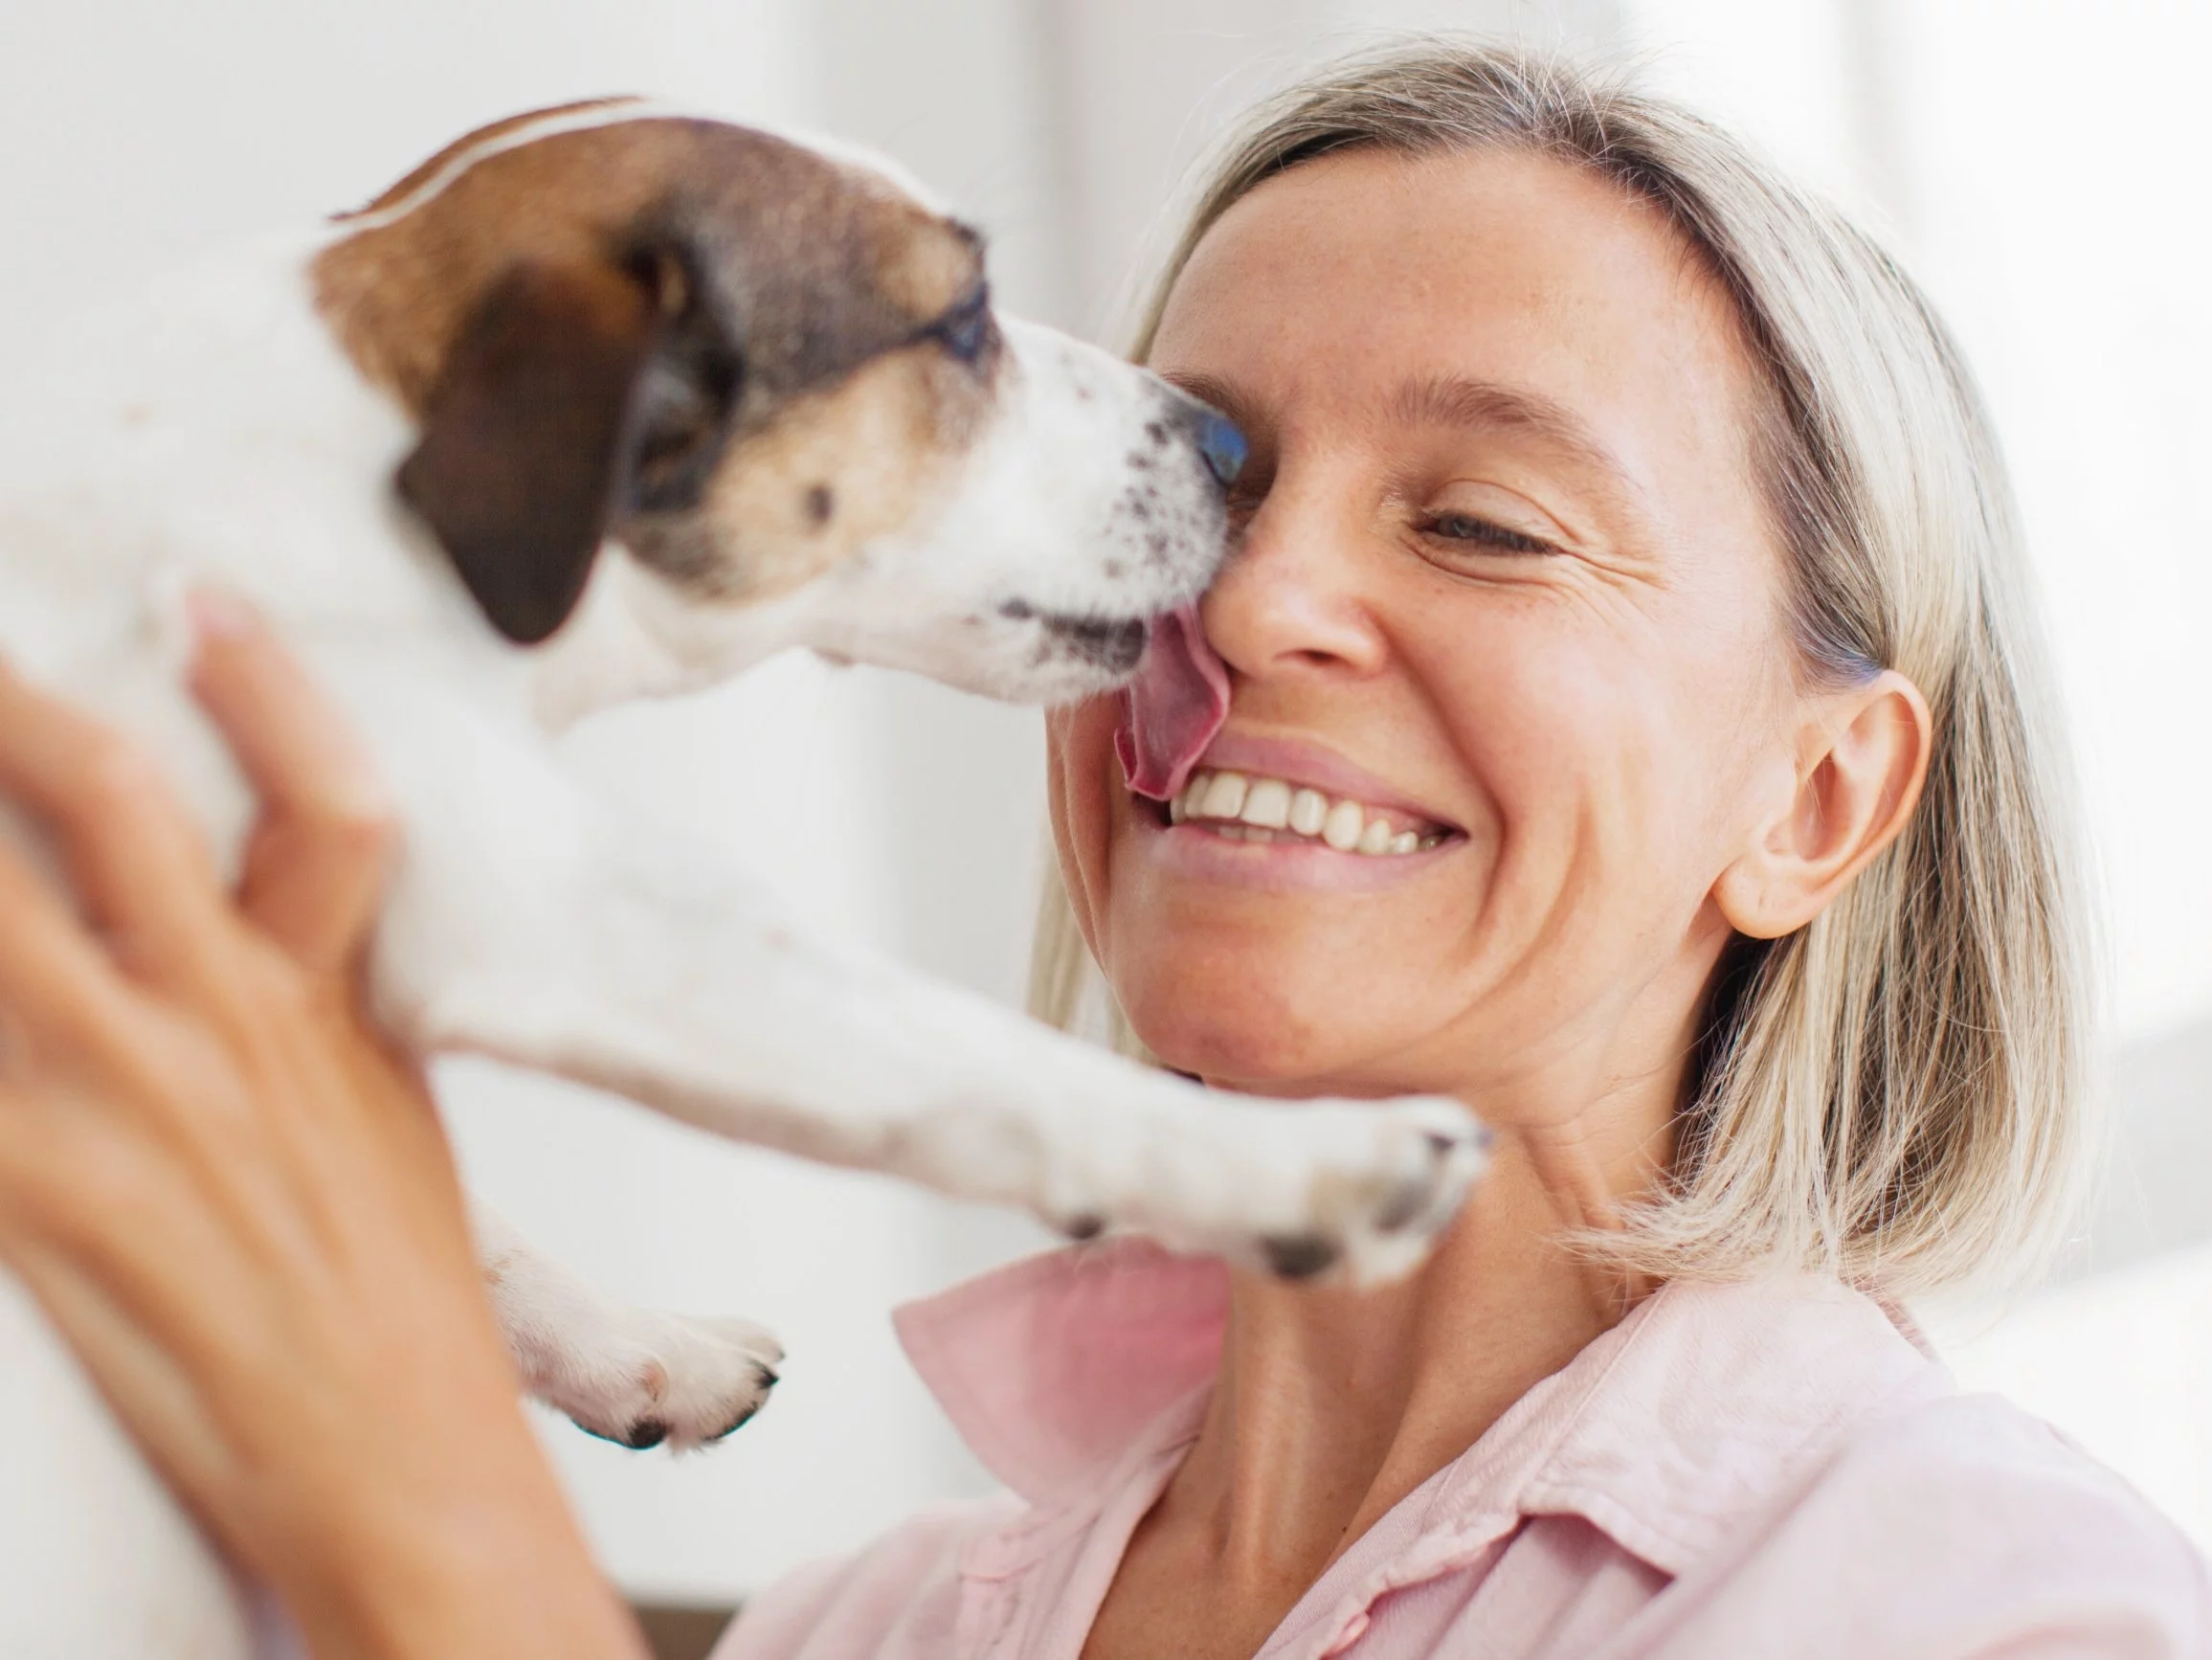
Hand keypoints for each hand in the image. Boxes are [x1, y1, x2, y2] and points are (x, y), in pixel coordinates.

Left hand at [0, 595, 645, 1659]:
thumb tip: (240, 924)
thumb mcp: (385, 1113)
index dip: (268, 684)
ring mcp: (118, 1111)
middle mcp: (226, 1031)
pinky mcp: (30, 1201)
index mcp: (330, 1008)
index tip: (200, 598)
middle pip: (111, 803)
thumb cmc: (391, 1299)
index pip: (327, 801)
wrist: (389, 1462)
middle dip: (15, 704)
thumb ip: (313, 1004)